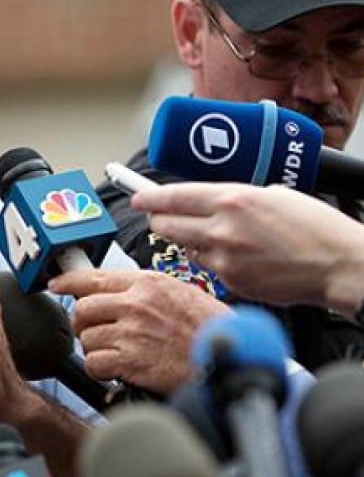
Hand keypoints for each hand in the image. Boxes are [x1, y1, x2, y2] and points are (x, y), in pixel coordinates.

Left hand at [50, 269, 229, 395]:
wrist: (233, 357)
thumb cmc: (212, 328)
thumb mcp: (179, 293)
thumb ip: (145, 290)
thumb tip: (113, 292)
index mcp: (147, 283)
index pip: (94, 276)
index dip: (68, 282)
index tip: (56, 285)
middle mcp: (136, 304)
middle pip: (82, 309)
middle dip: (83, 323)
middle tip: (96, 331)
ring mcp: (132, 333)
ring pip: (86, 338)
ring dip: (95, 348)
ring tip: (116, 352)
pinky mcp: (131, 362)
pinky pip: (94, 364)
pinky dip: (101, 370)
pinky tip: (118, 369)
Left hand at [132, 182, 363, 314]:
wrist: (338, 264)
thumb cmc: (315, 227)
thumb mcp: (272, 195)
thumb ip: (234, 199)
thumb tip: (209, 202)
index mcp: (232, 199)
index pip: (173, 197)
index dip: (150, 197)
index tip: (137, 197)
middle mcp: (222, 228)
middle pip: (167, 225)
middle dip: (160, 220)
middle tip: (161, 218)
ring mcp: (224, 258)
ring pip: (186, 247)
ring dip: (191, 241)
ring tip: (217, 237)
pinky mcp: (231, 281)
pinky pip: (209, 267)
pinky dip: (214, 260)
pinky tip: (237, 256)